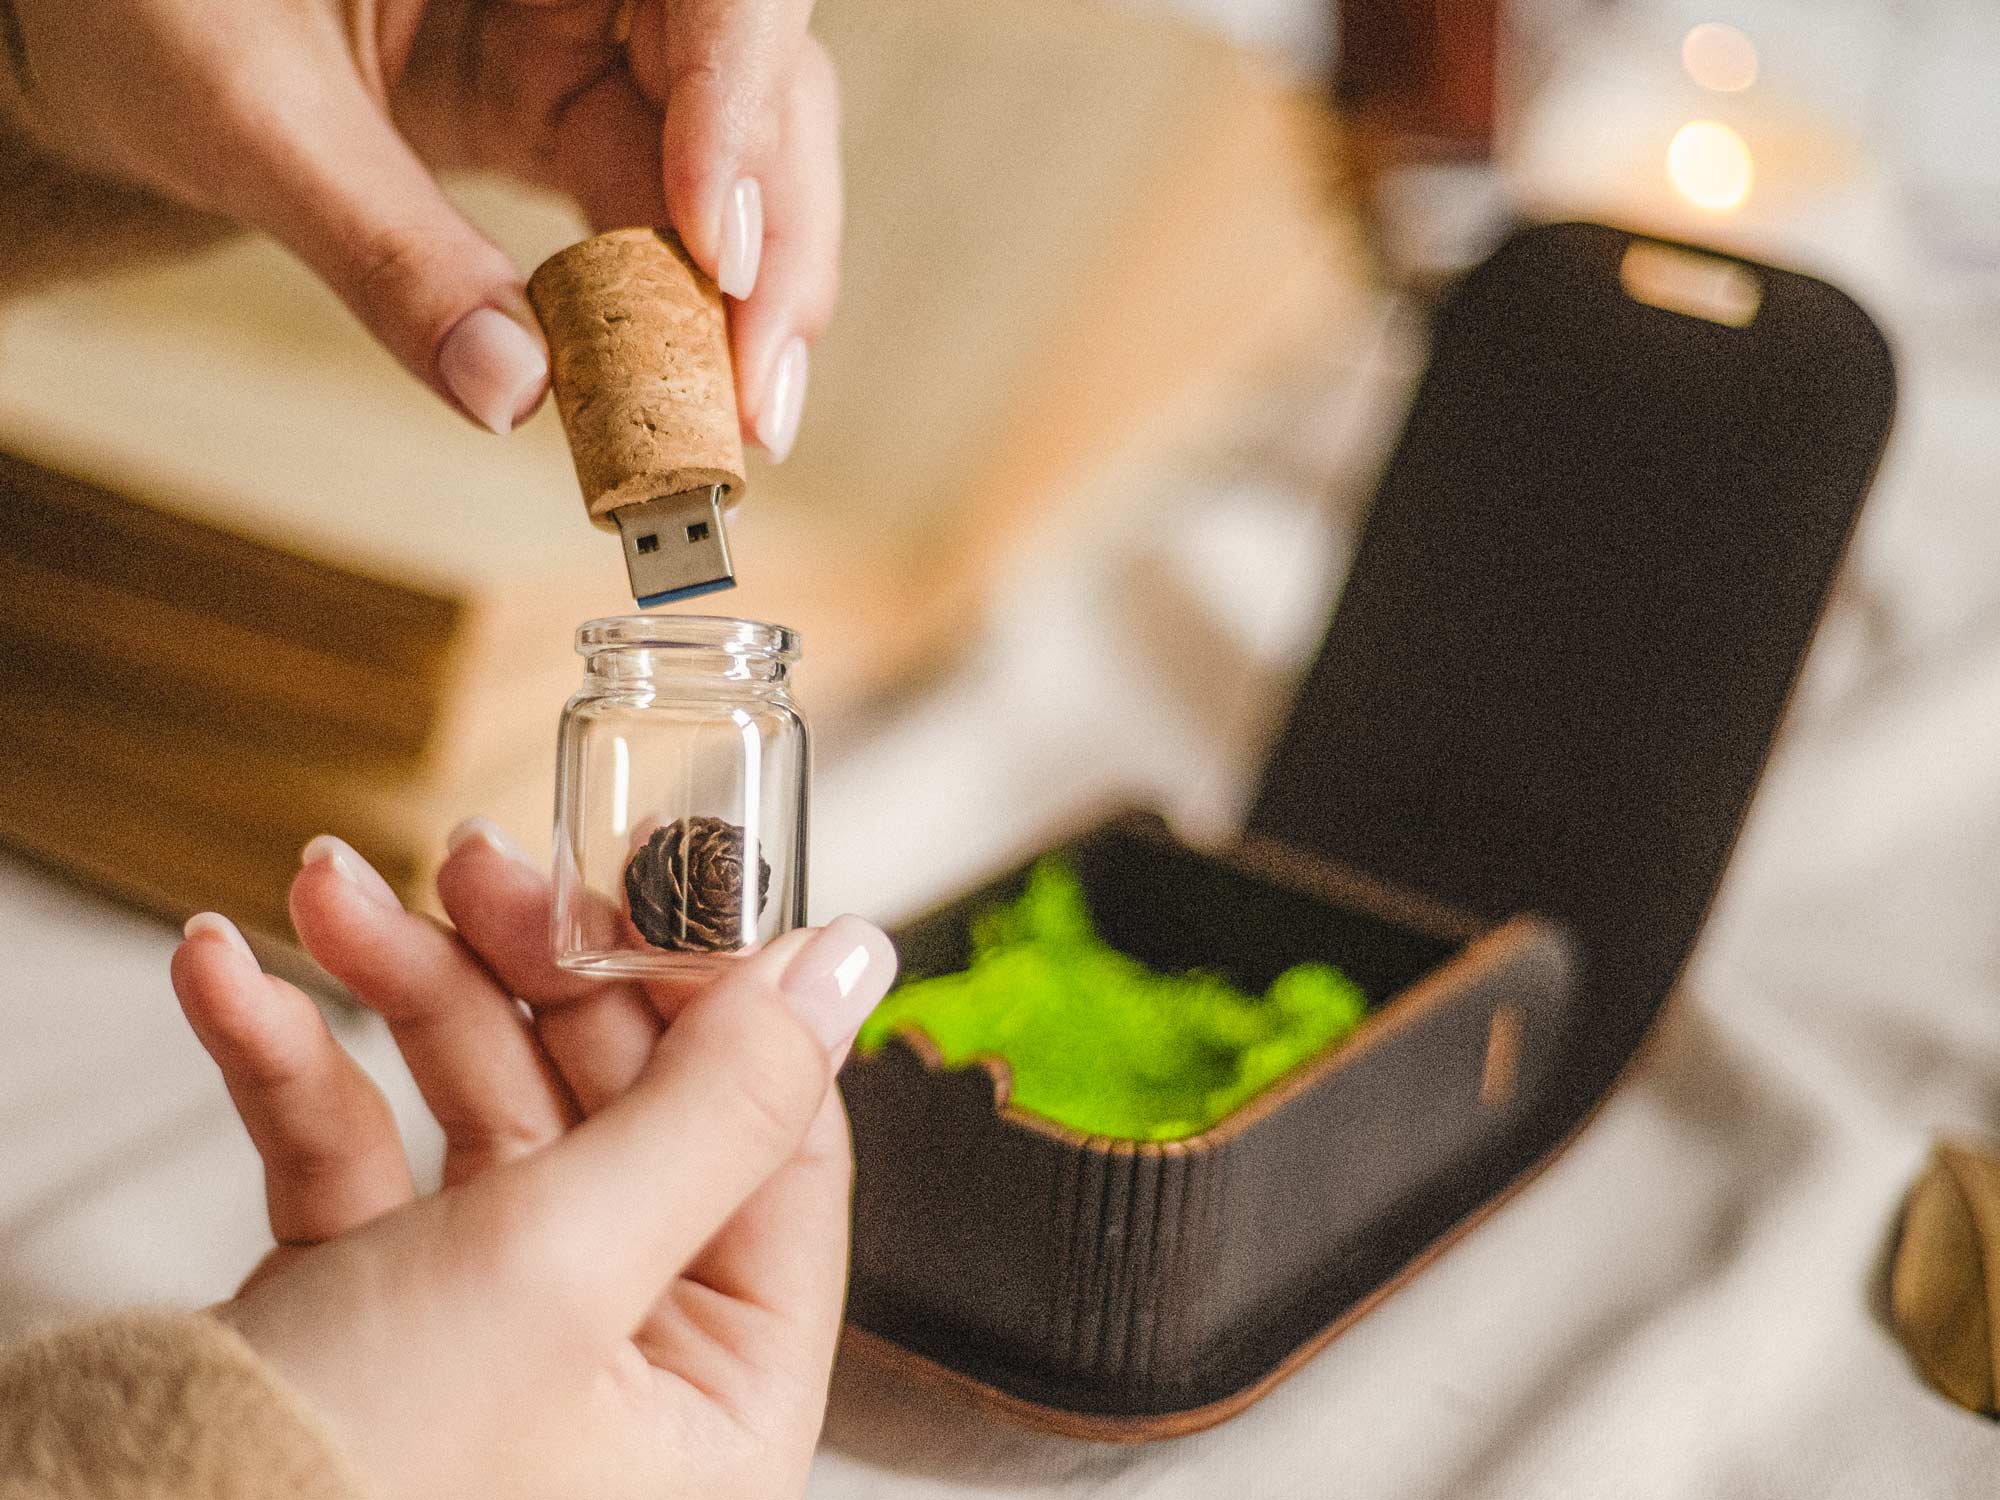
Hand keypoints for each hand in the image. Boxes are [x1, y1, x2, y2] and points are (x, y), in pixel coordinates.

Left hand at [6, 0, 836, 455]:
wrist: (102, 25)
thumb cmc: (146, 5)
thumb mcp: (248, 111)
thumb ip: (381, 246)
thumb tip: (512, 395)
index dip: (742, 111)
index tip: (717, 251)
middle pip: (762, 92)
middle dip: (772, 250)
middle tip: (753, 401)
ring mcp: (593, 47)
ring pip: (740, 169)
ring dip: (748, 306)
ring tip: (735, 425)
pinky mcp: (573, 122)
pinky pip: (668, 219)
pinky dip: (684, 316)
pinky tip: (686, 391)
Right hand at [169, 821, 893, 1499]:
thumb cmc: (351, 1483)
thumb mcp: (568, 1262)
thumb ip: (720, 1099)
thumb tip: (851, 966)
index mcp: (726, 1388)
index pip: (773, 1136)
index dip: (718, 990)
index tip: (664, 871)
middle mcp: (625, 1363)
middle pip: (624, 1101)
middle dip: (536, 967)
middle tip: (484, 864)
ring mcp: (495, 1331)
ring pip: (486, 1106)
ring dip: (405, 986)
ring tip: (330, 890)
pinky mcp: (373, 1309)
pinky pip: (362, 1158)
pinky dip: (298, 1064)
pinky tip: (231, 980)